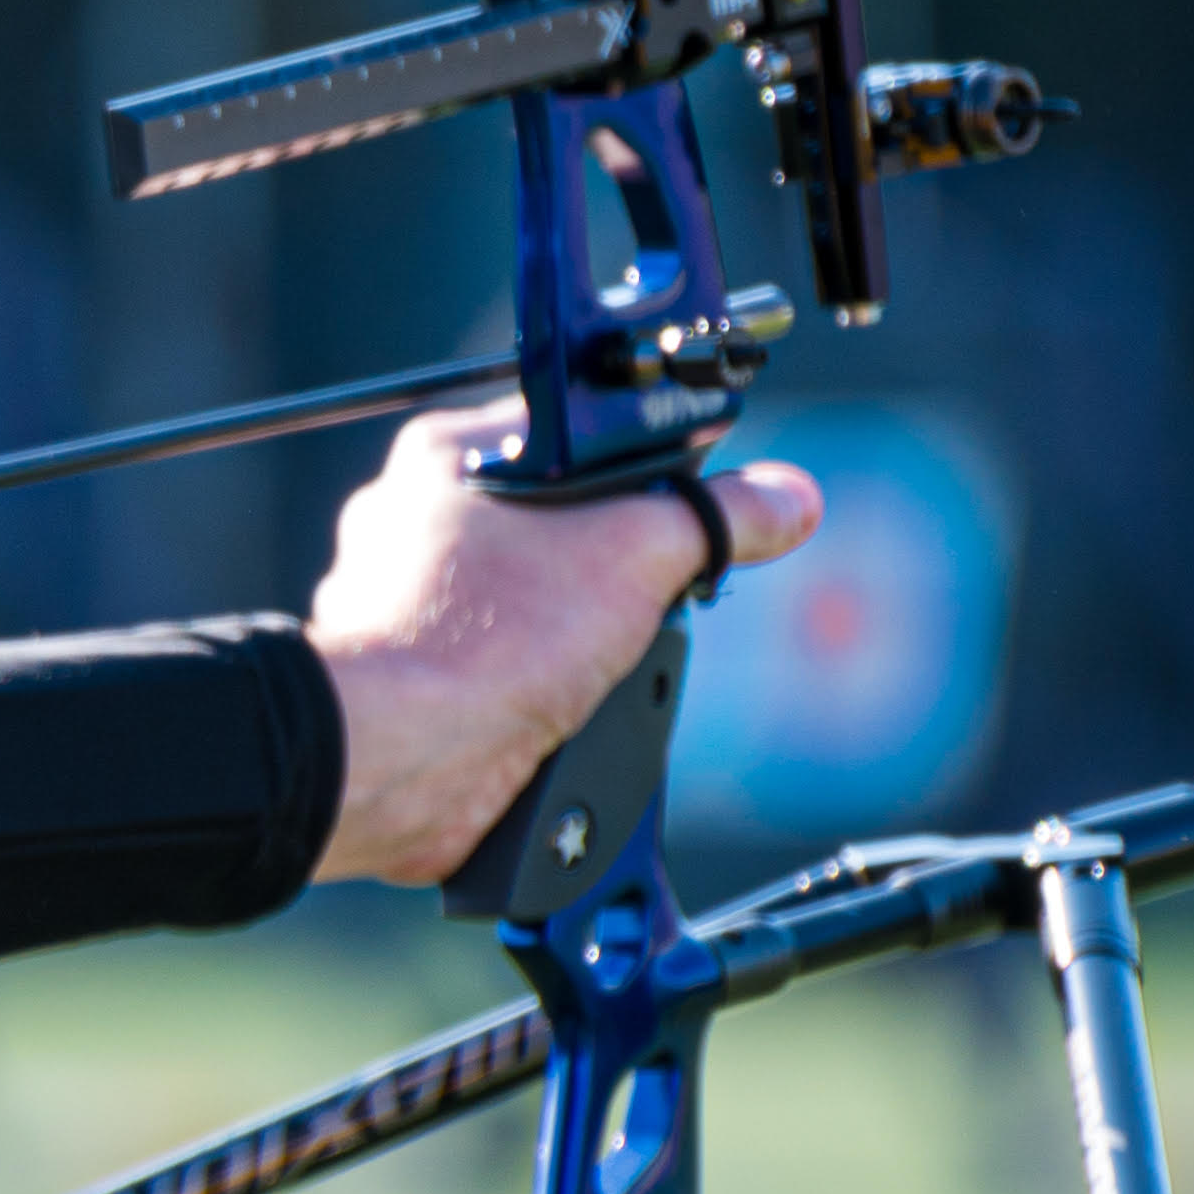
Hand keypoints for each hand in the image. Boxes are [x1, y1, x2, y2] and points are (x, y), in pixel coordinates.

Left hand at [304, 402, 821, 888]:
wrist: (404, 757)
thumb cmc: (488, 634)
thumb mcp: (636, 552)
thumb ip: (717, 518)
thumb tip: (790, 498)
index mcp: (450, 459)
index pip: (573, 435)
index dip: (645, 464)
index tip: (692, 501)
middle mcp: (417, 525)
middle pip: (558, 528)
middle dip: (616, 570)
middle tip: (651, 595)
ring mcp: (410, 606)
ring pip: (534, 607)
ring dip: (583, 640)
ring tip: (604, 663)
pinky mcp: (417, 681)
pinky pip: (503, 671)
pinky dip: (541, 692)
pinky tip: (563, 707)